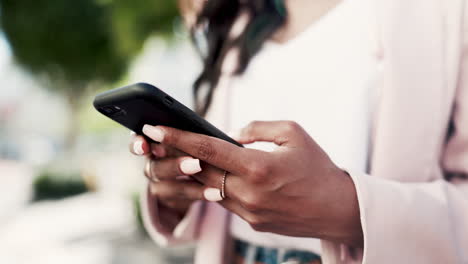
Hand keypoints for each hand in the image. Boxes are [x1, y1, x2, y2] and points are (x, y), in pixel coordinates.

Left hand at [141, 121, 362, 246]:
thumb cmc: (318, 167)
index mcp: (258, 167)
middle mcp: (248, 193)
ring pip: (207, 189)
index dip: (177, 138)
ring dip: (188, 173)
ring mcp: (247, 212)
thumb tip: (231, 134)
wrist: (337, 208)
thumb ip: (258, 129)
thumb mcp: (294, 134)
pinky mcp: (250, 222)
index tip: (154, 128)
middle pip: (198, 172)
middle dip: (171, 156)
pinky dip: (210, 186)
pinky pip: (222, 201)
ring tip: (171, 157)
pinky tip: (203, 174)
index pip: (207, 150)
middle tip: (151, 141)